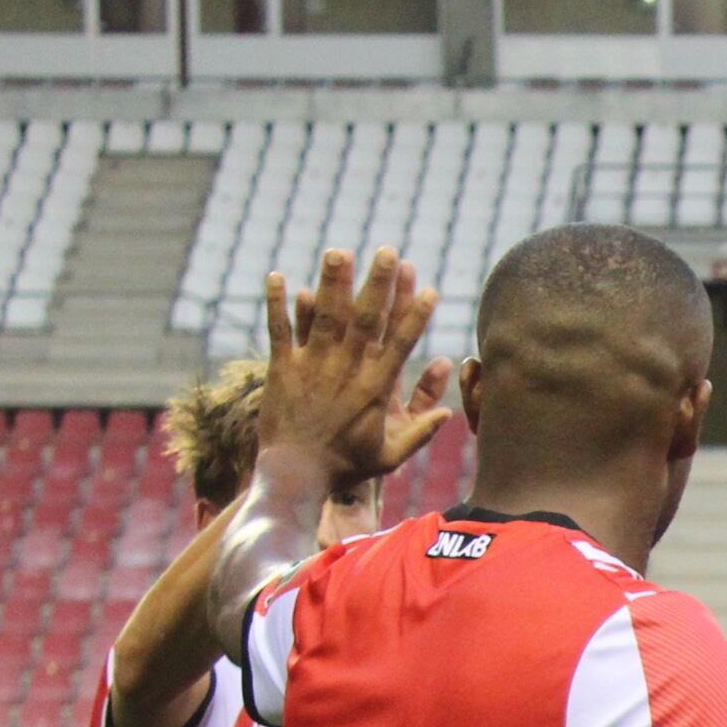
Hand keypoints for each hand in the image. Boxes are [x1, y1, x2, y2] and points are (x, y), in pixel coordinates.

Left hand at [261, 246, 452, 488]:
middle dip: (378, 284)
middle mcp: (345, 371)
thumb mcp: (389, 457)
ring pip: (324, 317)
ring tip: (339, 252)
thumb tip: (448, 414)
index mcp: (374, 390)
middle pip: (365, 320)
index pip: (399, 345)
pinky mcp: (281, 369)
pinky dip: (278, 304)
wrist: (293, 475)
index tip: (429, 290)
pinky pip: (279, 330)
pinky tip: (279, 276)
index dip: (415, 316)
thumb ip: (418, 433)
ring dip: (333, 282)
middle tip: (388, 252)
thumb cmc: (343, 468)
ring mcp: (312, 367)